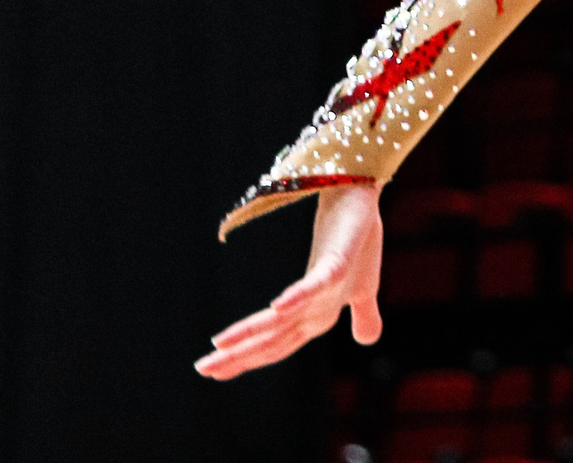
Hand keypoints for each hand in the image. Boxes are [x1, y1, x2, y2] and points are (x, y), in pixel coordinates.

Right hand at [196, 183, 383, 379]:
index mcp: (317, 317)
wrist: (366, 200)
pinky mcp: (337, 264)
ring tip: (219, 342)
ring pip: (285, 317)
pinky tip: (277, 306)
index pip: (277, 346)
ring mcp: (328, 289)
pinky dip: (297, 296)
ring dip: (252, 331)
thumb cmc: (362, 244)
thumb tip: (369, 340)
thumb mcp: (360, 287)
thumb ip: (363, 313)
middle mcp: (320, 309)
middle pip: (275, 339)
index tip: (214, 372)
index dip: (247, 360)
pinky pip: (316, 283)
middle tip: (203, 368)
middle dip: (239, 355)